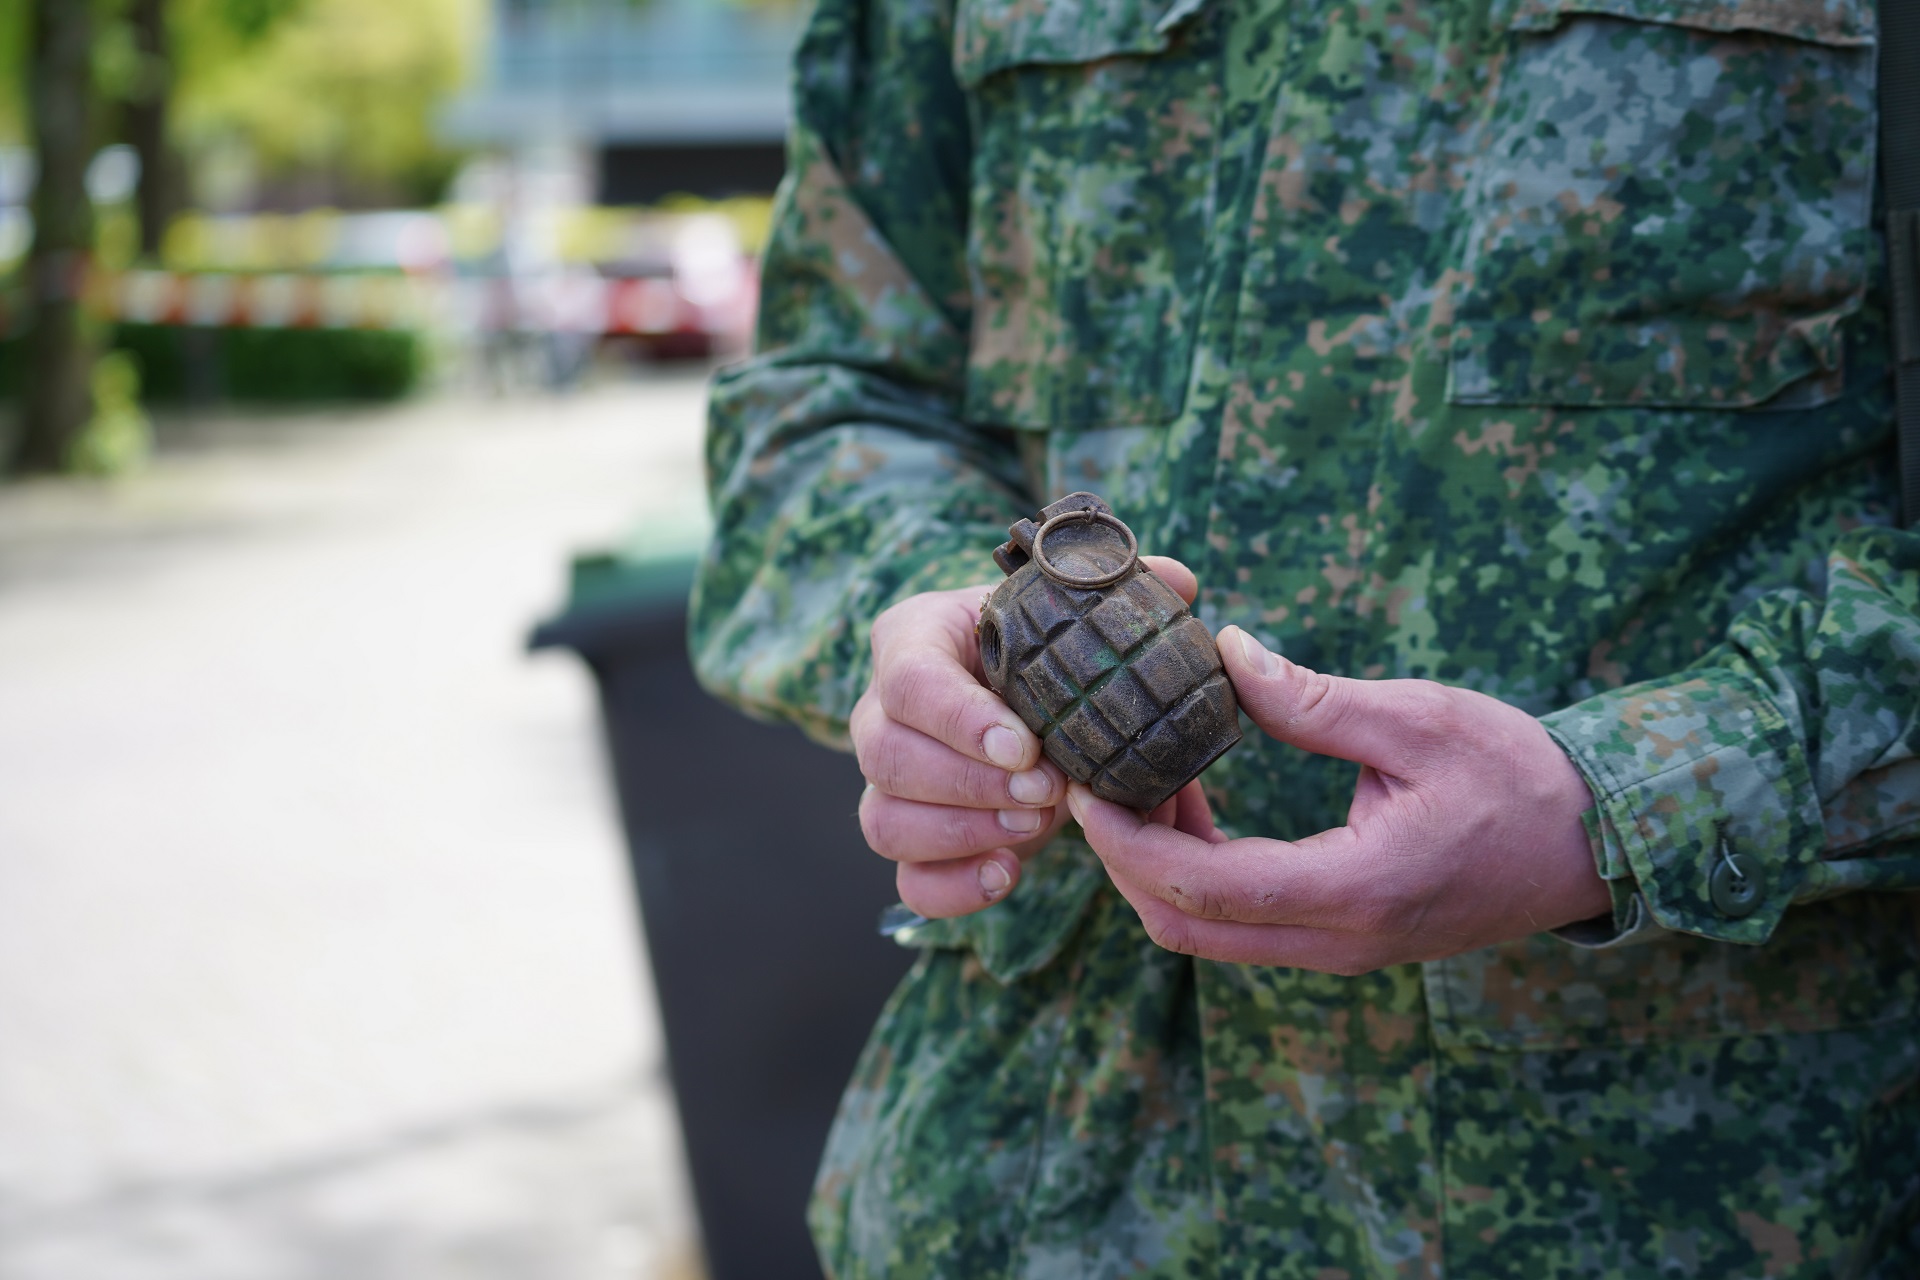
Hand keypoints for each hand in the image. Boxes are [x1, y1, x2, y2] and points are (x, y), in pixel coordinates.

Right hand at [854, 557, 1197, 917]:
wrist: (1023, 699)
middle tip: (1047, 791)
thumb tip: (1179, 582)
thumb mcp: (1066, 612)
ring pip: (884, 822)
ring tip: (1035, 828)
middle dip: (970, 783)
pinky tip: (1008, 875)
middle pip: (886, 756)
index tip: (1025, 747)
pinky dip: (953, 888)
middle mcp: (882, 712)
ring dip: (963, 833)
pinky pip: (908, 881)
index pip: (910, 681)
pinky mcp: (912, 839)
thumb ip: (1112, 594)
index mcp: (913, 640)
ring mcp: (888, 783)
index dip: (962, 721)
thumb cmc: (1040, 646)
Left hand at [1067, 626, 1610, 971]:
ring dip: (1158, 864)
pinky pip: (1243, 923)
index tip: (1081, 787)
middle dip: (1123, 858)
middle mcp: (1339, 939)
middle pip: (1185, 925)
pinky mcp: (1344, 940)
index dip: (1125, 844)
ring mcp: (1341, 949)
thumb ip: (1312, 700)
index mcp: (1356, 888)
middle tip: (1096, 777)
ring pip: (1208, 932)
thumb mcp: (1419, 719)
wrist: (1596, 842)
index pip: (1204, 888)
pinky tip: (1196, 800)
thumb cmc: (1518, 773)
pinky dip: (1198, 871)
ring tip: (1148, 775)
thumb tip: (1223, 651)